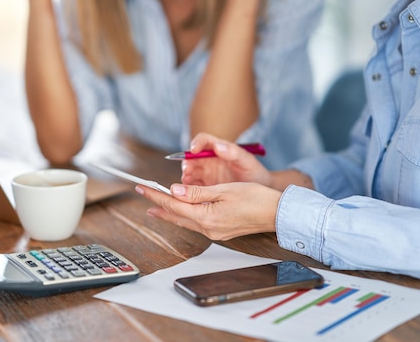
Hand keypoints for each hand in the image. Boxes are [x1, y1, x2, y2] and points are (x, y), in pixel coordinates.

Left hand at [137, 181, 280, 239]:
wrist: (277, 214)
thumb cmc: (255, 198)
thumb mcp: (224, 190)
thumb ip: (197, 192)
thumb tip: (175, 191)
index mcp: (206, 217)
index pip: (174, 203)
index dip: (156, 194)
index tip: (142, 187)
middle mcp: (207, 228)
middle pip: (176, 215)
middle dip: (158, 204)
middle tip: (143, 195)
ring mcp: (214, 232)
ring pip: (184, 221)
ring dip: (169, 212)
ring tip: (155, 208)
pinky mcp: (220, 231)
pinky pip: (195, 224)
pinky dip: (183, 216)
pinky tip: (180, 213)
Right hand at [181, 133, 272, 186]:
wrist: (259, 190)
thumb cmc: (254, 172)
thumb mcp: (247, 161)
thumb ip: (234, 152)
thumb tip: (217, 145)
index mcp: (218, 148)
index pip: (203, 140)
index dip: (196, 143)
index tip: (194, 150)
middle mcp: (208, 159)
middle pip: (191, 157)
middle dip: (187, 163)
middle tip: (187, 171)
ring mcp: (205, 173)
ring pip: (189, 172)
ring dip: (186, 177)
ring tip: (188, 183)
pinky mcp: (204, 186)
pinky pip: (192, 187)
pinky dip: (189, 190)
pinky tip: (191, 194)